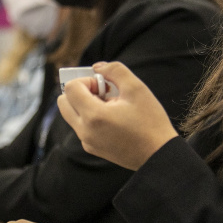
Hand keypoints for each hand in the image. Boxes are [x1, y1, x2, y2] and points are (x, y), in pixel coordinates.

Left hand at [58, 61, 177, 169]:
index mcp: (94, 116)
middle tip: (103, 94)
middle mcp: (84, 131)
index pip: (71, 88)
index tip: (105, 86)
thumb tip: (97, 67)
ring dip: (85, 104)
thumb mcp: (136, 88)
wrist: (159, 155)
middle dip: (80, 92)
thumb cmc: (150, 122)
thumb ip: (114, 70)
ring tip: (110, 106)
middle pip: (63, 102)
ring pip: (71, 114)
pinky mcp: (91, 148)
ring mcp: (86, 141)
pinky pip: (80, 126)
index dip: (86, 80)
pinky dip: (90, 117)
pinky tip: (112, 119)